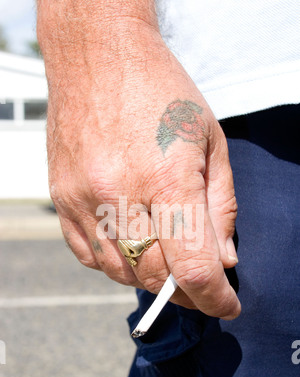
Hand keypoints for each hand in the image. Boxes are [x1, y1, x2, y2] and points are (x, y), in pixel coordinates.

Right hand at [40, 15, 240, 319]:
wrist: (98, 57)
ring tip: (169, 266)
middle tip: (201, 288)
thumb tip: (223, 261)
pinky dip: (116, 265)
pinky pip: (89, 256)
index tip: (226, 306)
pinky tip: (133, 250)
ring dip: (151, 280)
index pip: (192, 266)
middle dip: (186, 294)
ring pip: (120, 273)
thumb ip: (221, 208)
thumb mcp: (211, 142)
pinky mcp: (62, 200)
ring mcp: (83, 199)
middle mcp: (118, 195)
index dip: (214, 298)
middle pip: (155, 277)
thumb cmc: (161, 92)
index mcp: (166, 178)